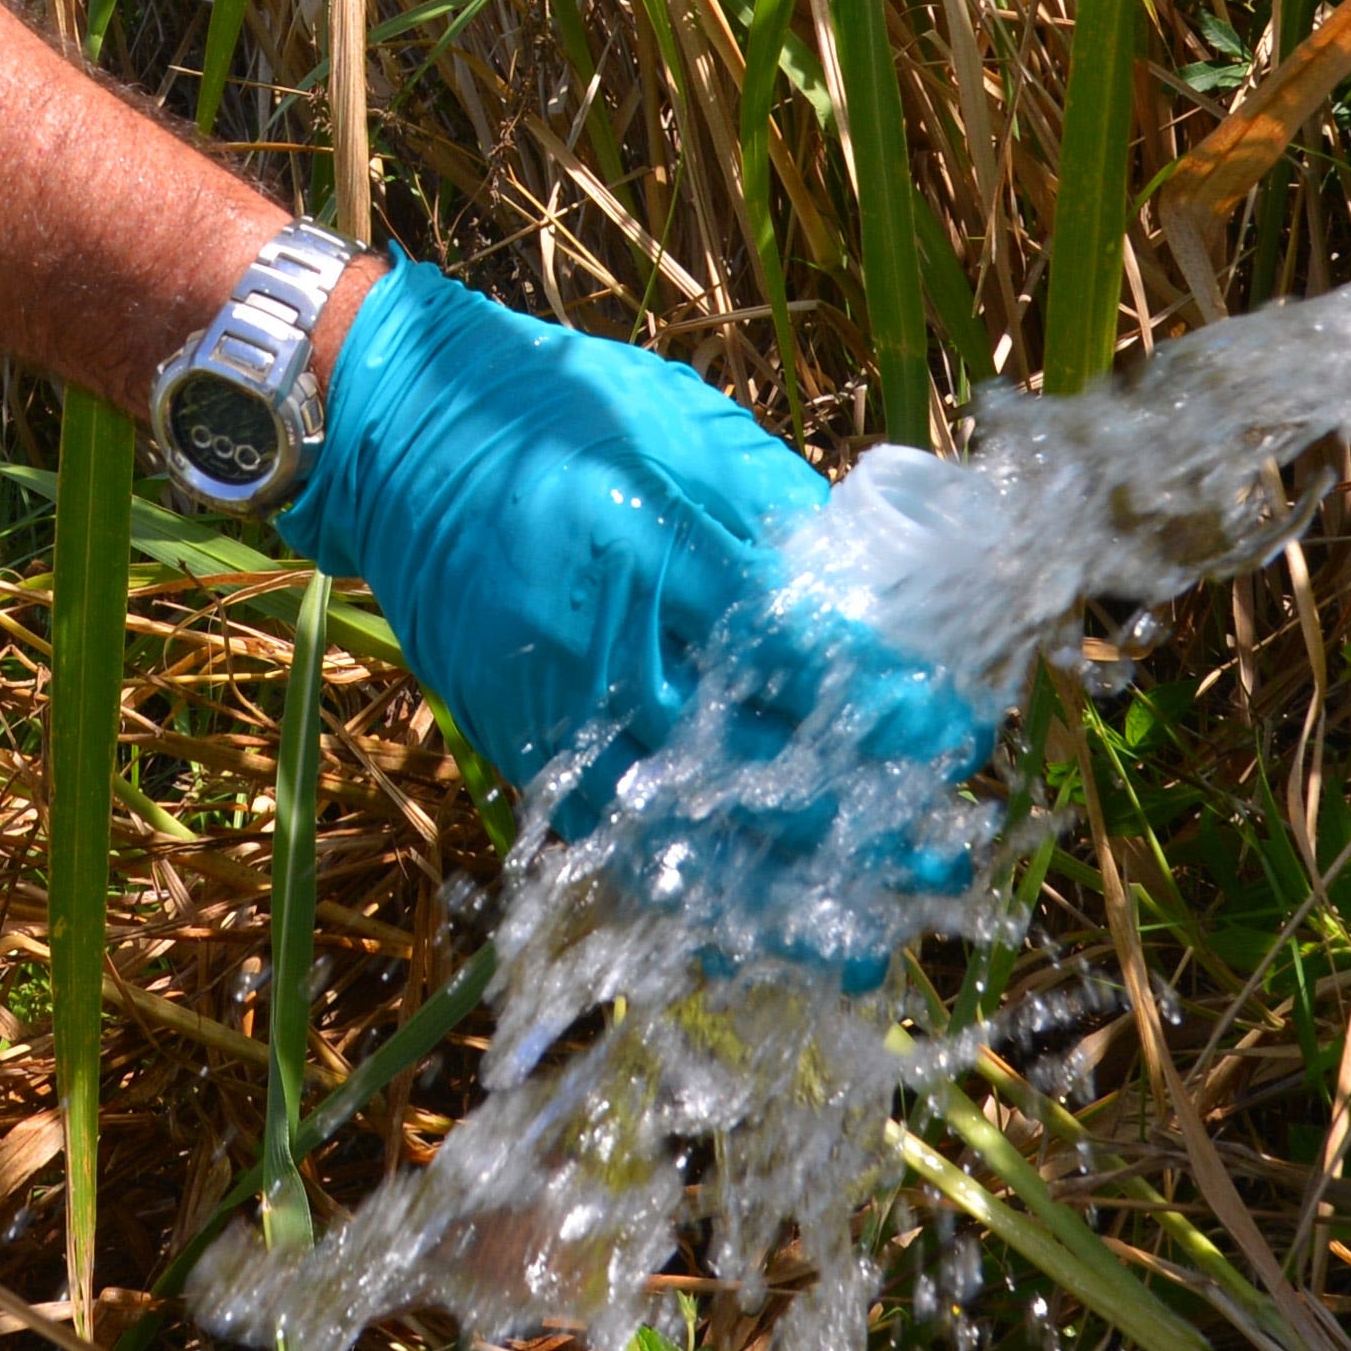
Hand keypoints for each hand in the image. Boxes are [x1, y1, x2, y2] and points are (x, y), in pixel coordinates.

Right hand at [278, 266, 995, 906]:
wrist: (398, 429)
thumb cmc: (560, 406)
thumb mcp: (684, 424)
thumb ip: (773, 508)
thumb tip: (870, 591)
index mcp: (654, 536)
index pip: (788, 648)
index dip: (877, 708)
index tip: (952, 741)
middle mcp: (600, 629)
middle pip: (741, 758)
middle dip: (851, 825)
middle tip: (939, 864)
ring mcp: (547, 693)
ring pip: (670, 823)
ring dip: (772, 894)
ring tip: (857, 945)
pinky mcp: (509, 731)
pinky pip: (601, 834)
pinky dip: (674, 889)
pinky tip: (738, 934)